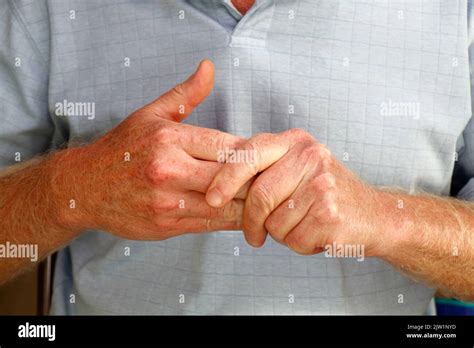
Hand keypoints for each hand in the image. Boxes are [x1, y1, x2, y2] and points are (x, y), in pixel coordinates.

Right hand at [56, 60, 248, 239]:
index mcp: (169, 139)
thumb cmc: (120, 149)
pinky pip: (210, 224)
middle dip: (256, 178)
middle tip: (275, 178)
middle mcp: (169, 170)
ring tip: (267, 198)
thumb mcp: (149, 115)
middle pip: (230, 176)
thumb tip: (209, 67)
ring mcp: (167, 201)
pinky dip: (231, 220)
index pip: (226, 145)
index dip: (252, 153)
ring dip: (249, 202)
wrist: (83, 189)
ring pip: (225, 205)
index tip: (266, 155)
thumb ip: (184, 94)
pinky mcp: (166, 226)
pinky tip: (244, 215)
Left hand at [205, 129, 381, 254]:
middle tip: (254, 236)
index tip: (212, 198)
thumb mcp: (298, 167)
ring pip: (273, 222)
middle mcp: (310, 157)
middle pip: (258, 195)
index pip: (250, 154)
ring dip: (281, 233)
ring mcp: (322, 185)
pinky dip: (300, 245)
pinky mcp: (330, 214)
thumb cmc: (326, 194)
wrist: (375, 215)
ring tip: (303, 223)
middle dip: (251, 222)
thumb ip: (264, 169)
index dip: (226, 178)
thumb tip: (216, 187)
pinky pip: (293, 239)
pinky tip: (317, 232)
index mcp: (296, 142)